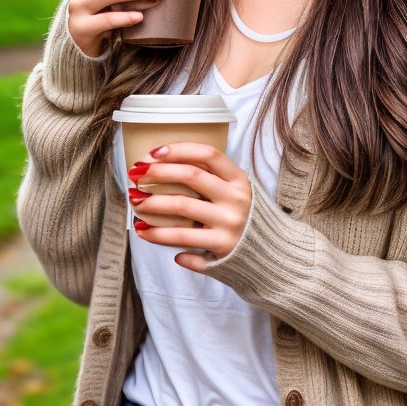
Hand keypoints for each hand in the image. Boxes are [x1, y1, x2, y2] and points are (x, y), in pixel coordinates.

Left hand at [127, 142, 252, 272]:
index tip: (153, 153)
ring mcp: (230, 223)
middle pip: (190, 176)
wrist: (271, 255)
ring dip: (152, 205)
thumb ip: (211, 180)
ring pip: (182, 207)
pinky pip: (183, 240)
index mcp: (239, 179)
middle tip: (135, 177)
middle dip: (157, 173)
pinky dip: (160, 237)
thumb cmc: (244, 219)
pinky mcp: (222, 246)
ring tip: (135, 205)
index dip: (178, 150)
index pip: (207, 154)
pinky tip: (145, 233)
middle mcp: (236, 198)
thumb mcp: (236, 193)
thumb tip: (163, 167)